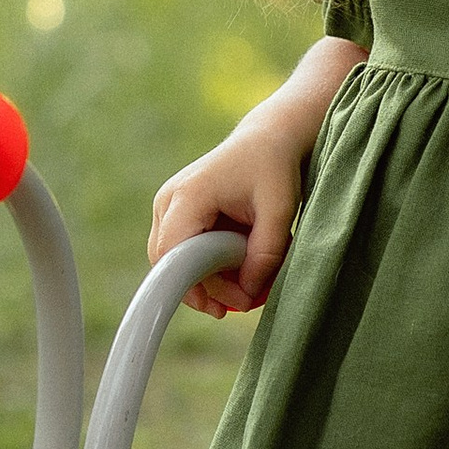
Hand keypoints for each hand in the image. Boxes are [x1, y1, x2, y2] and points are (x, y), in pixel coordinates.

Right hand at [151, 114, 312, 315]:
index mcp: (188, 196)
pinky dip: (214, 268)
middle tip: (249, 301)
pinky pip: (187, 254)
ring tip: (256, 286)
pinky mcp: (179, 216)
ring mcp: (169, 208)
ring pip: (178, 263)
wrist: (268, 138)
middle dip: (209, 290)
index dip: (192, 288)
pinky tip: (246, 272)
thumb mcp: (280, 210)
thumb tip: (246, 295)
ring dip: (215, 282)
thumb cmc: (273, 167)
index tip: (221, 310)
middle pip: (171, 264)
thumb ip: (265, 254)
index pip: (172, 255)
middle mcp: (168, 202)